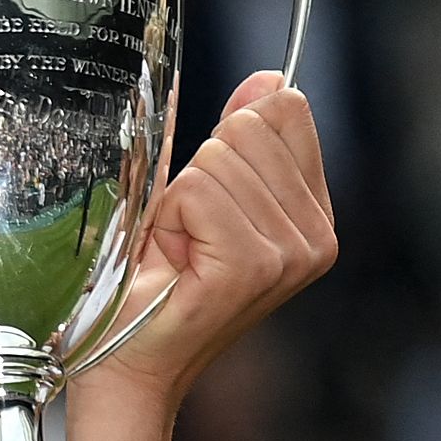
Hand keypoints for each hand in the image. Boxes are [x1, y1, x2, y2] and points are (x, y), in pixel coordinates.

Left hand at [76, 73, 336, 418]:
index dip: (227, 136)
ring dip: (178, 200)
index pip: (286, 112)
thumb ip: (235, 138)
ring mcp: (292, 252)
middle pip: (250, 128)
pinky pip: (199, 193)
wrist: (124, 361)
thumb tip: (270, 80)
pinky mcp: (256, 264)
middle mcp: (315, 234)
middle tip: (183, 231)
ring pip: (219, 160)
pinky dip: (170, 218)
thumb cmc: (149, 283)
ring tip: (177, 250)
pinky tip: (174, 261)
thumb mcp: (195, 197)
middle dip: (197, 171)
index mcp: (311, 212)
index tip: (204, 191)